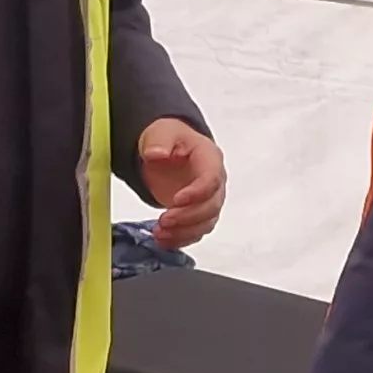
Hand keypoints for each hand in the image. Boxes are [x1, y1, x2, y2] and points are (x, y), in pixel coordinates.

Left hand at [137, 119, 226, 247]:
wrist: (167, 148)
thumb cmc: (169, 139)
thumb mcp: (161, 132)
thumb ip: (159, 141)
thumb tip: (156, 154)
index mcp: (210, 158)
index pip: (212, 179)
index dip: (197, 193)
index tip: (176, 200)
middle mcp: (215, 181)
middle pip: (212, 206)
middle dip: (188, 217)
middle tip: (164, 220)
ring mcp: (209, 199)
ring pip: (206, 223)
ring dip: (184, 232)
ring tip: (160, 232)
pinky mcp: (199, 213)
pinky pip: (197, 231)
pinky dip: (181, 239)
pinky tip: (163, 240)